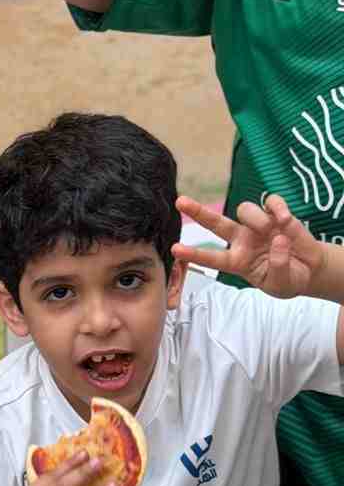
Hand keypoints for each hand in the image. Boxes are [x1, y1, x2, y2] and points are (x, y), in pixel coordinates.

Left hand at [174, 193, 325, 298]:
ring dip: (256, 218)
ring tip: (272, 229)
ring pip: (245, 210)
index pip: (212, 257)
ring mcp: (258, 226)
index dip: (194, 254)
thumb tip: (277, 240)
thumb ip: (278, 266)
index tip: (175, 249)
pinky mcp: (277, 215)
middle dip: (198, 211)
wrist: (310, 270)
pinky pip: (271, 202)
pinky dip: (277, 207)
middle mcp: (243, 241)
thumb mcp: (281, 284)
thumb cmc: (289, 279)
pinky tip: (285, 219)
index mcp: (238, 261)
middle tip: (180, 202)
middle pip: (216, 223)